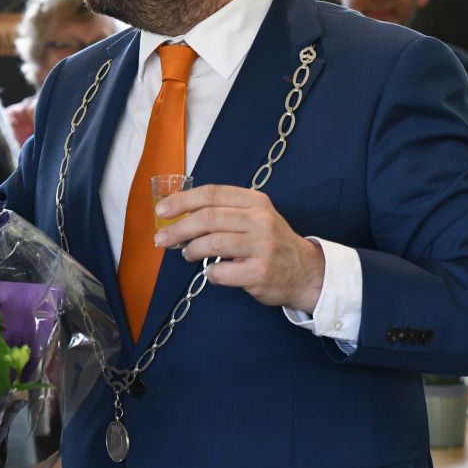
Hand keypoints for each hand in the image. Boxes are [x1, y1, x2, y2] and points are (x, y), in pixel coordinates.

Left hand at [154, 184, 324, 311]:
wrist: (306, 271)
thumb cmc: (270, 241)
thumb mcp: (254, 216)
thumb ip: (223, 210)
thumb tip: (179, 214)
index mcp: (255, 201)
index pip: (211, 194)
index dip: (182, 201)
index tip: (161, 211)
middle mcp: (260, 221)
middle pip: (208, 218)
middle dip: (178, 229)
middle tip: (161, 239)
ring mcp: (262, 247)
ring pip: (212, 244)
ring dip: (192, 250)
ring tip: (187, 254)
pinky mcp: (260, 273)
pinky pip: (221, 272)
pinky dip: (209, 273)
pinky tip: (211, 272)